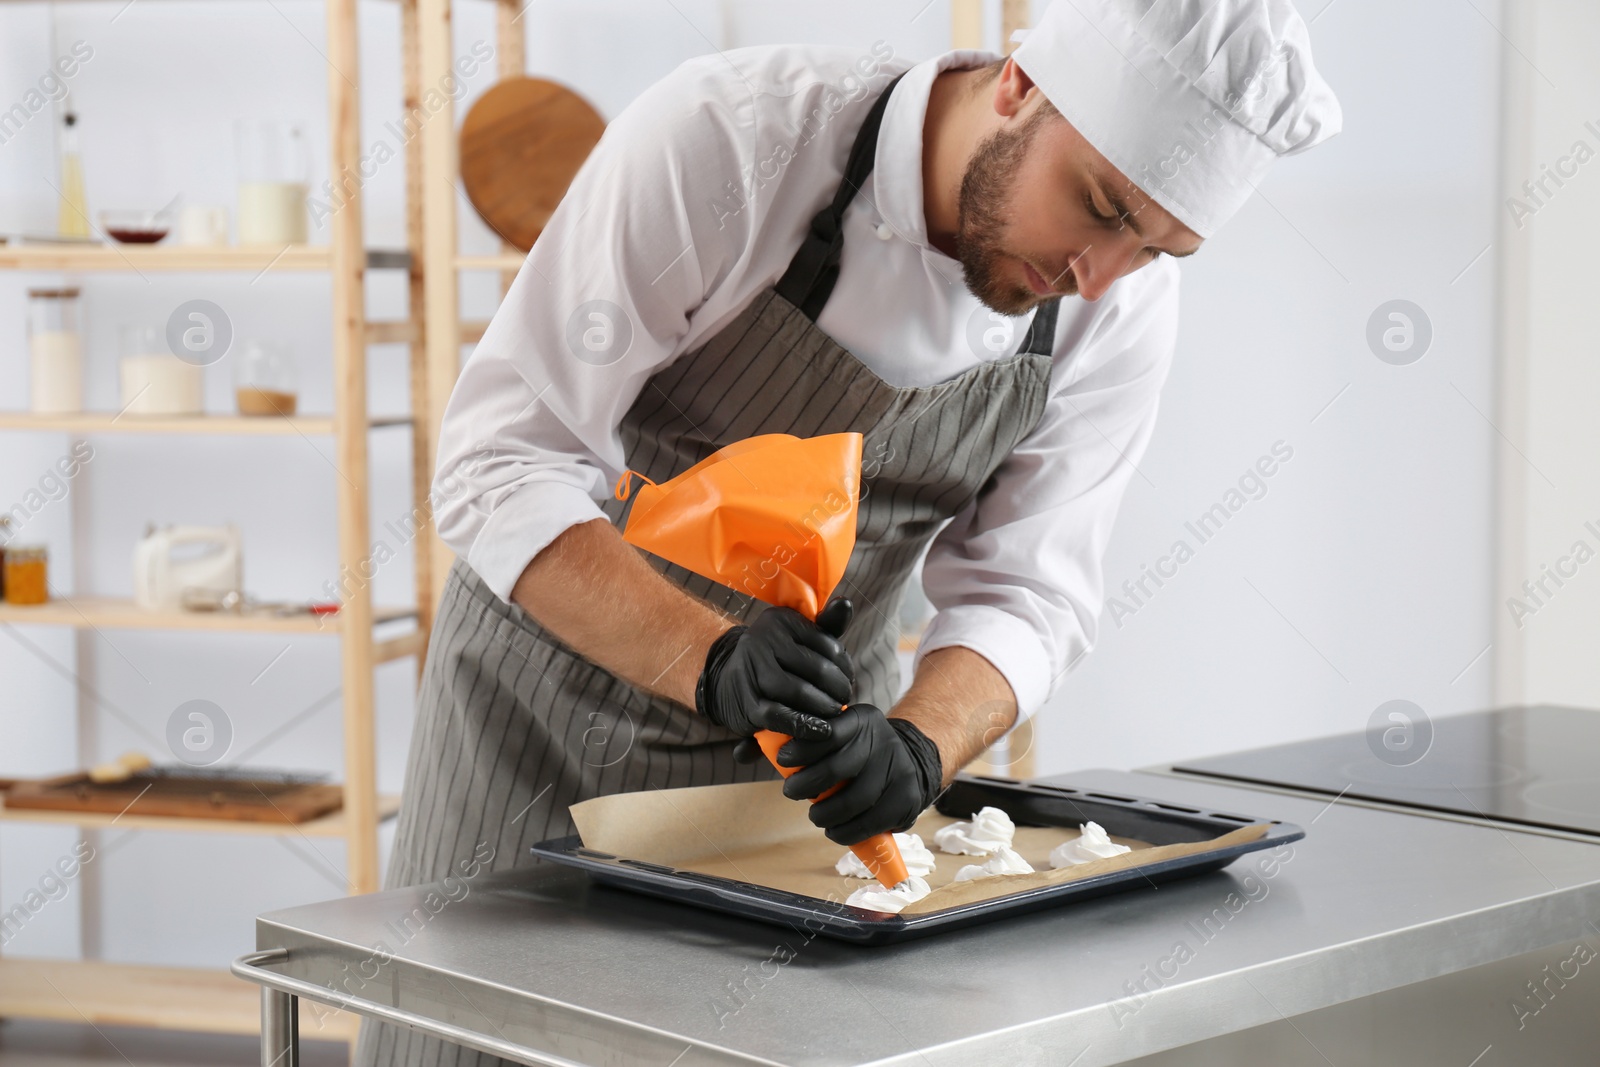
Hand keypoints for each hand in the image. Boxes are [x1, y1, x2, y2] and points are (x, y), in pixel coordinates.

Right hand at [697, 597, 854, 741]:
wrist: (729, 682)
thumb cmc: (776, 659)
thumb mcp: (798, 639)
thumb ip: (825, 625)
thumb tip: (845, 603)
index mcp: (779, 620)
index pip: (826, 643)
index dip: (844, 665)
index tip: (849, 678)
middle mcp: (761, 639)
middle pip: (815, 667)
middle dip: (837, 687)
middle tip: (845, 698)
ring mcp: (751, 670)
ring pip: (798, 690)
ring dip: (823, 705)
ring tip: (835, 711)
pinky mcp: (747, 701)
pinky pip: (780, 714)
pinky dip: (804, 724)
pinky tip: (821, 729)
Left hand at [773, 704, 943, 845]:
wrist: (909, 760)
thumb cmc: (858, 750)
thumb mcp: (839, 732)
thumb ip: (804, 739)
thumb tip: (750, 753)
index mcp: (862, 719)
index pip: (828, 731)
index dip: (802, 748)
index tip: (783, 759)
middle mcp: (883, 740)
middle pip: (838, 768)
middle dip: (807, 784)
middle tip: (790, 792)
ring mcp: (899, 770)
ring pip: (855, 800)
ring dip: (826, 815)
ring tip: (815, 817)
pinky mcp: (906, 797)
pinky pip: (872, 822)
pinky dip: (847, 832)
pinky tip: (834, 831)